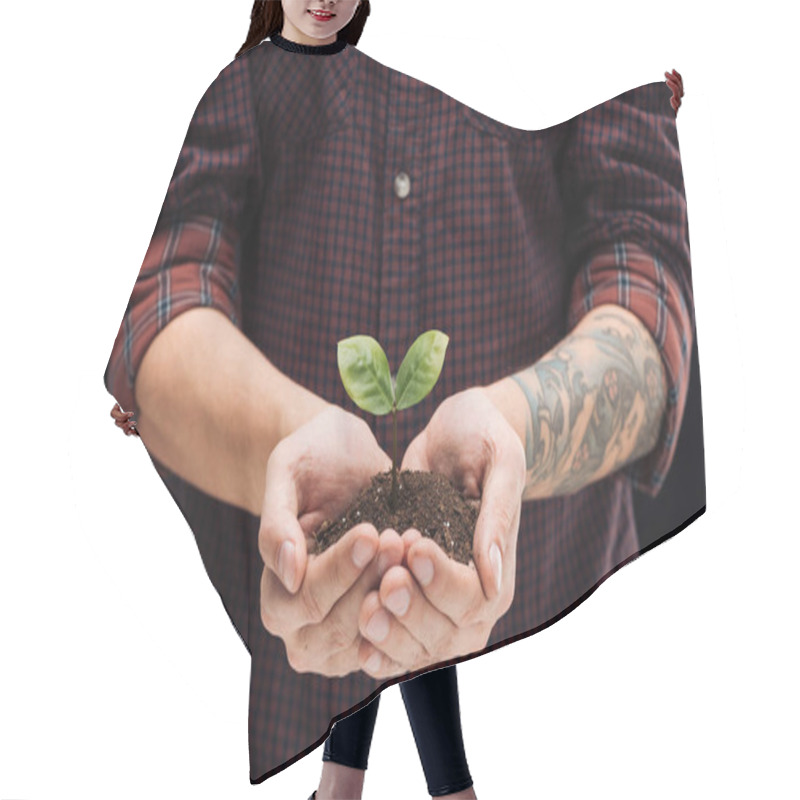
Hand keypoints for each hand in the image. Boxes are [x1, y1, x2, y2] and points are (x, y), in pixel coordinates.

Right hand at [258, 405, 403, 675]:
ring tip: (412, 546)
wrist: (348, 454)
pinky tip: (427, 563)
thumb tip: (288, 577)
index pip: (305, 601)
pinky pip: (401, 629)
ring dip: (398, 593)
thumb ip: (276, 524)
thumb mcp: (287, 474)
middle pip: (338, 628)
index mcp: (276, 595)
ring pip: (373, 633)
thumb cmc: (310, 458)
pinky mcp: (382, 623)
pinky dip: (417, 600)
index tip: (370, 532)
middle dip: (372, 582)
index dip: (338, 570)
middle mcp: (306, 626)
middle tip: (398, 539)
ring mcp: (346, 632)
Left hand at [356, 387, 526, 677]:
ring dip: (388, 631)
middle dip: (410, 612)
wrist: (456, 430)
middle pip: (444, 634)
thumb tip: (493, 576)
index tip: (413, 547)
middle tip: (383, 581)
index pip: (473, 600)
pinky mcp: (408, 590)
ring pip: (415, 644)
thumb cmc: (484, 436)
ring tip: (362, 606)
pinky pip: (392, 632)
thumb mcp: (499, 461)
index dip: (442, 583)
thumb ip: (498, 516)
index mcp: (497, 570)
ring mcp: (436, 600)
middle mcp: (470, 597)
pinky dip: (374, 640)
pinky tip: (353, 634)